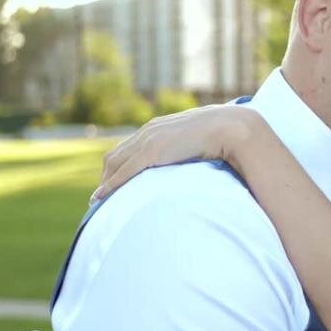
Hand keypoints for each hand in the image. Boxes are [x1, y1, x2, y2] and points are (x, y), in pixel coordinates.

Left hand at [94, 104, 262, 199]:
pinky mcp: (151, 152)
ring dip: (104, 183)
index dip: (118, 167)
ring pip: (114, 164)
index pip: (129, 147)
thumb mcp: (203, 140)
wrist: (231, 127)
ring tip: (98, 203)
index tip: (114, 183)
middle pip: (114, 156)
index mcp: (160, 127)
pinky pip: (123, 172)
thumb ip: (194, 146)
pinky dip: (110, 185)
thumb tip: (201, 158)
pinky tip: (101, 198)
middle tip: (101, 198)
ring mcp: (149, 141)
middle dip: (106, 177)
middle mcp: (149, 131)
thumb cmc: (225, 134)